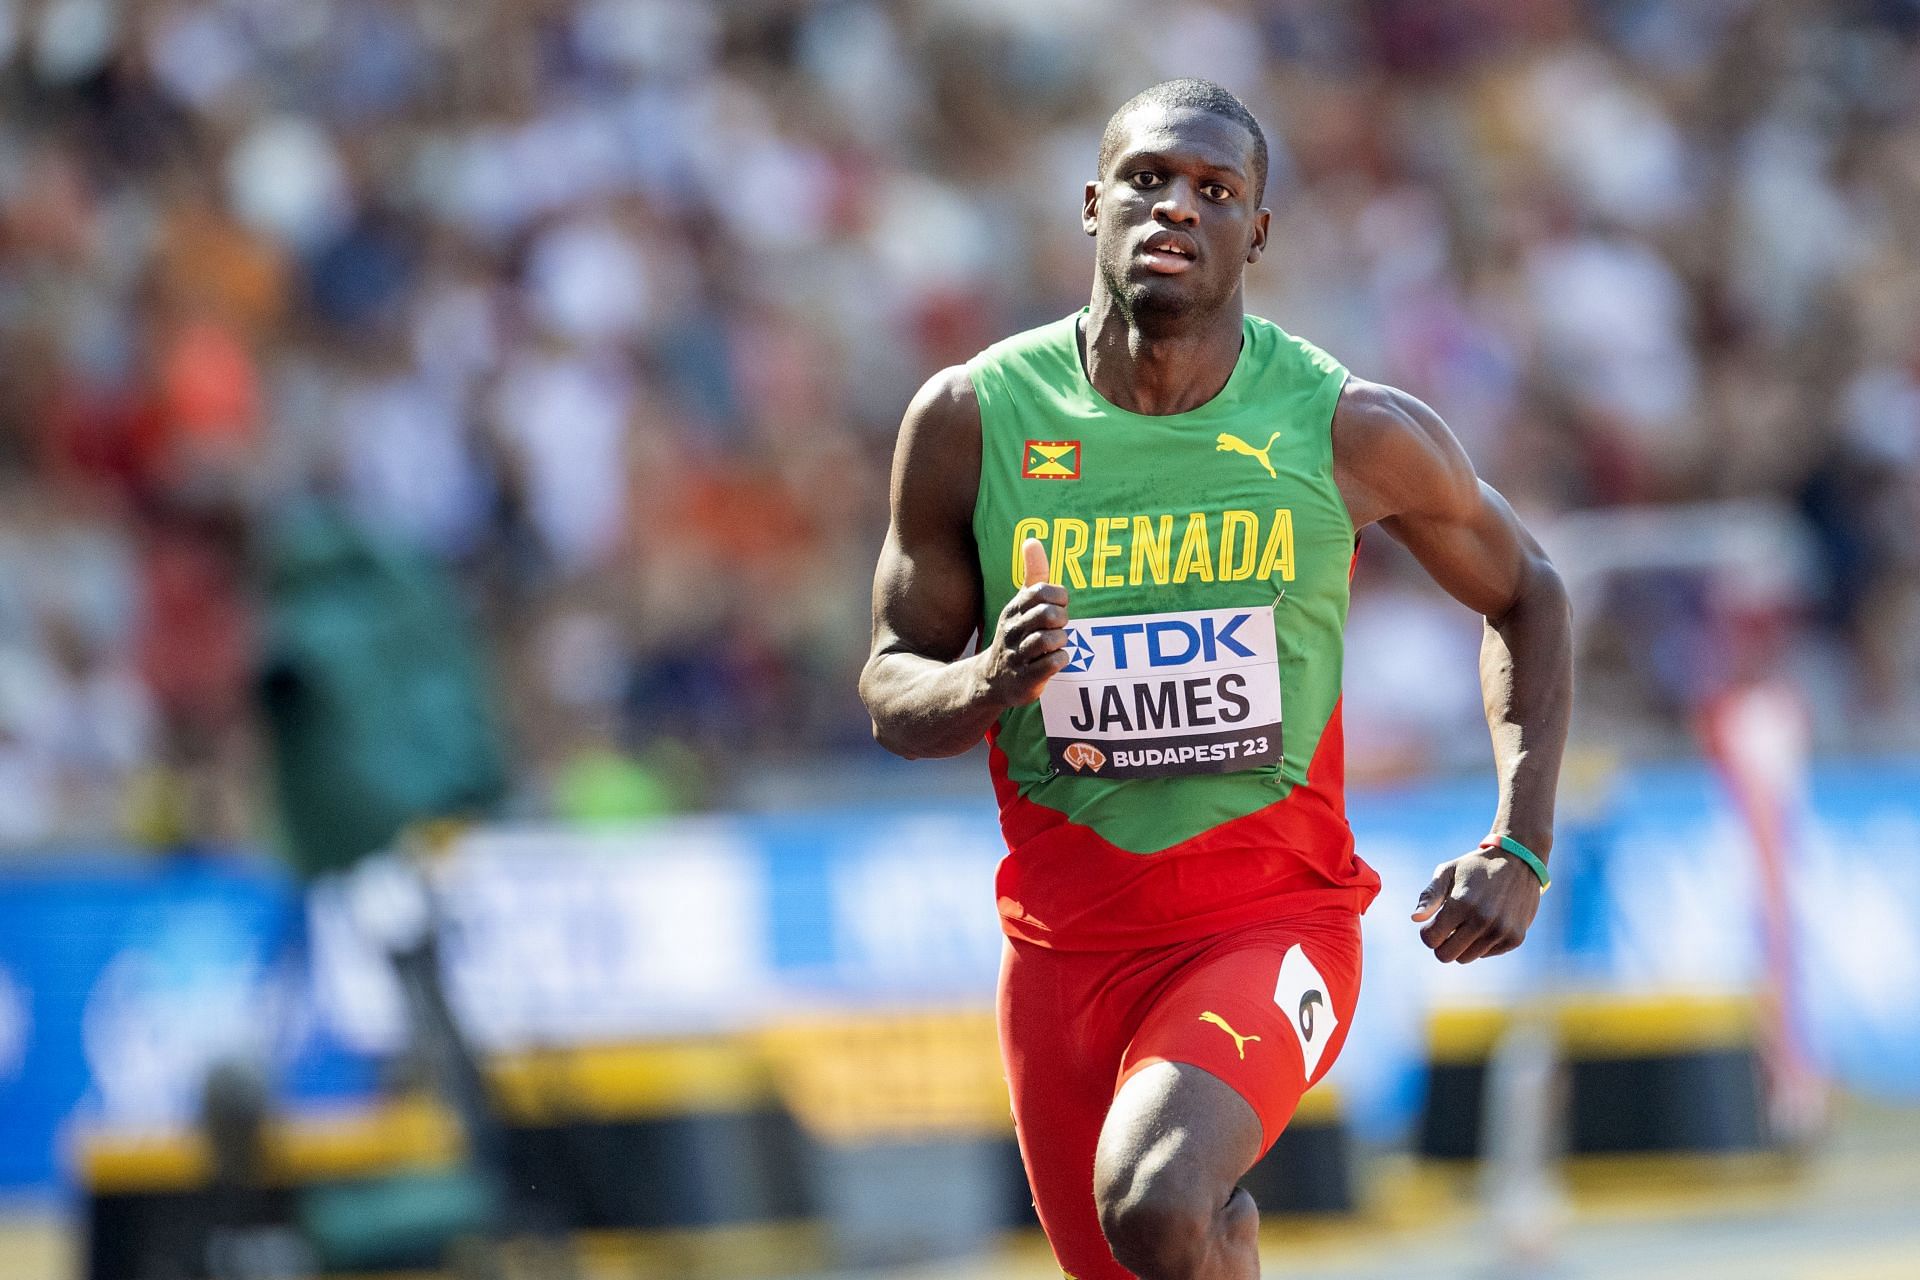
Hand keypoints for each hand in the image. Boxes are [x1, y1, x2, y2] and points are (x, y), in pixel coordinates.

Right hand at [981, 538, 1069, 706]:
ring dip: (1061, 641)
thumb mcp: (1019, 604)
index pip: (1041, 591)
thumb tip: (1032, 540)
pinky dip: (1060, 660)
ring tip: (1056, 644)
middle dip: (1061, 620)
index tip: (1058, 606)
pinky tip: (1056, 659)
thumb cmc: (1015, 636)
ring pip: (1050, 640)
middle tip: (1058, 627)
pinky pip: (1052, 664)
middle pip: (1047, 615)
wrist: (991, 680)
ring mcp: (1017, 656)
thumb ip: (1032, 574)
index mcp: (1013, 610)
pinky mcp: (1025, 679)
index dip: (1058, 597)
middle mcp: (1012, 631)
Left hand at [1411, 847, 1542, 963]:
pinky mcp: (1515, 938)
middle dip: (1441, 944)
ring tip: (1467, 923)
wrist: (1520, 862)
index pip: (1431, 939)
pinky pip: (1486, 954)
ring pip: (1466, 958)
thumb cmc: (1476, 867)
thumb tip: (1415, 919)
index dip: (1427, 933)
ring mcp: (1501, 931)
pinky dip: (1481, 943)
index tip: (1432, 924)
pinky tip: (1486, 923)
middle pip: (1446, 955)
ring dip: (1461, 944)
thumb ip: (1430, 896)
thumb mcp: (1448, 872)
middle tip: (1447, 928)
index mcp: (1462, 903)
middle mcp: (1483, 920)